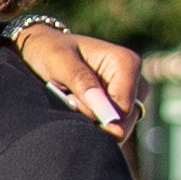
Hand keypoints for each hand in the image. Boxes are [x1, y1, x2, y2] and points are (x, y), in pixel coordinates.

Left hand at [12, 26, 142, 138]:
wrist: (44, 50)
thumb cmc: (51, 51)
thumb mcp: (60, 62)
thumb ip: (82, 83)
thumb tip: (106, 113)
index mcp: (127, 62)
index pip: (123, 109)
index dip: (97, 117)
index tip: (72, 102)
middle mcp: (136, 79)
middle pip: (124, 121)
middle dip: (93, 120)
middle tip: (69, 99)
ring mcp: (132, 95)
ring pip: (117, 128)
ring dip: (91, 123)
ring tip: (72, 101)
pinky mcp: (123, 107)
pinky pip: (112, 128)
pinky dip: (92, 125)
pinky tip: (78, 108)